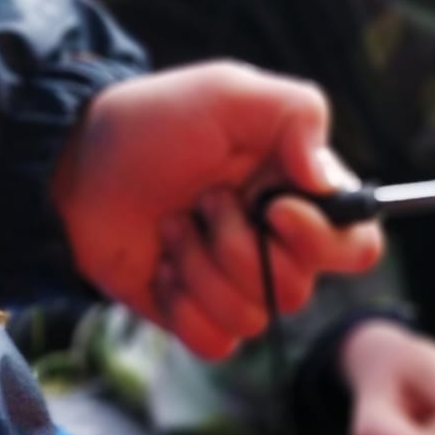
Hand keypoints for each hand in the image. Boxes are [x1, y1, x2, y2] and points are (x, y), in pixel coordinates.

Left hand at [51, 61, 381, 359]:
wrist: (76, 167)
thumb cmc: (154, 124)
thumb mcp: (229, 92)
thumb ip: (297, 114)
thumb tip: (327, 179)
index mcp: (300, 197)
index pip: (357, 246)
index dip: (321, 240)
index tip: (273, 207)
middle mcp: (278, 248)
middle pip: (298, 288)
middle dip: (238, 245)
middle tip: (203, 201)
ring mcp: (237, 287)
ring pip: (253, 318)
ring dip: (203, 269)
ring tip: (173, 227)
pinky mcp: (198, 318)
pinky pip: (216, 343)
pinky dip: (184, 308)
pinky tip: (162, 269)